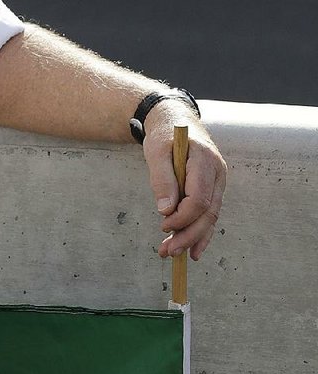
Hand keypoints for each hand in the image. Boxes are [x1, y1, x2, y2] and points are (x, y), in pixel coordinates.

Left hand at [142, 103, 226, 260]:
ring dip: (193, 238)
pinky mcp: (212, 189)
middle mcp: (217, 172)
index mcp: (205, 159)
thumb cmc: (164, 134)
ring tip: (174, 253)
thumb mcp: (156, 151)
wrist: (175, 120)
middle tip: (168, 251)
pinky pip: (209, 214)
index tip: (164, 225)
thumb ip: (162, 178)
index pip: (200, 197)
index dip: (183, 216)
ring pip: (210, 217)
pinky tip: (192, 250)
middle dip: (188, 234)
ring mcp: (218, 182)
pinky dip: (200, 232)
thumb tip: (167, 210)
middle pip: (208, 211)